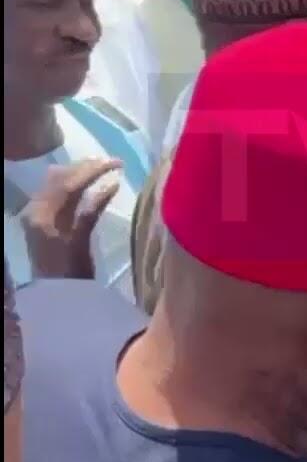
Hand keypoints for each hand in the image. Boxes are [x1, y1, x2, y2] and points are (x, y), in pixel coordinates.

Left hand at [19, 159, 120, 279]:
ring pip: (58, 182)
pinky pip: (60, 194)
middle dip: (86, 167)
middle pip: (60, 178)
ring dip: (81, 173)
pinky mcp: (44, 220)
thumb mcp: (81, 242)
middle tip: (114, 162)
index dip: (92, 169)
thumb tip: (112, 182)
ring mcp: (37, 214)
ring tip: (105, 168)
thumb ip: (91, 211)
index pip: (67, 182)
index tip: (117, 163)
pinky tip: (95, 185)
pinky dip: (77, 185)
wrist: (56, 299)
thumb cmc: (70, 275)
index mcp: (41, 215)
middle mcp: (35, 209)